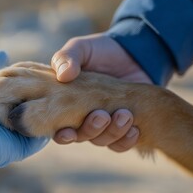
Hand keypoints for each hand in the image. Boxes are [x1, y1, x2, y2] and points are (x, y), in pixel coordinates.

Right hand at [51, 33, 151, 151]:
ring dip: (113, 132)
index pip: (58, 128)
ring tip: (125, 114)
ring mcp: (104, 124)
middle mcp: (82, 118)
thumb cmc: (99, 51)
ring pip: (103, 141)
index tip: (67, 131)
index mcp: (65, 104)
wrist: (132, 52)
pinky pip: (122, 144)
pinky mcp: (124, 126)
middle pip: (81, 137)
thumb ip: (66, 58)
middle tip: (102, 115)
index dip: (62, 135)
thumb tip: (63, 75)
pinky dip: (127, 140)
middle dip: (90, 130)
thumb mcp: (81, 48)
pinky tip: (134, 128)